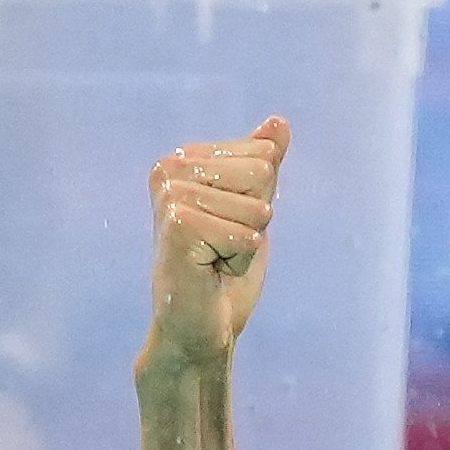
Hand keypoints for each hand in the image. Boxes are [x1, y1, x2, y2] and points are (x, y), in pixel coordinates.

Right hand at [142, 118, 289, 368]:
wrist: (200, 326)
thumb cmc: (225, 272)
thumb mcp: (252, 211)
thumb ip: (263, 166)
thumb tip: (280, 122)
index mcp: (182, 158)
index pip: (262, 157)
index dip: (259, 203)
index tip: (228, 229)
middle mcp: (169, 168)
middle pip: (262, 174)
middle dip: (255, 222)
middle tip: (224, 248)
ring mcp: (170, 195)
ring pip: (257, 209)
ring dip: (247, 245)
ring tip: (216, 260)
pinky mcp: (178, 224)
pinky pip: (248, 236)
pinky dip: (240, 262)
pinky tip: (211, 270)